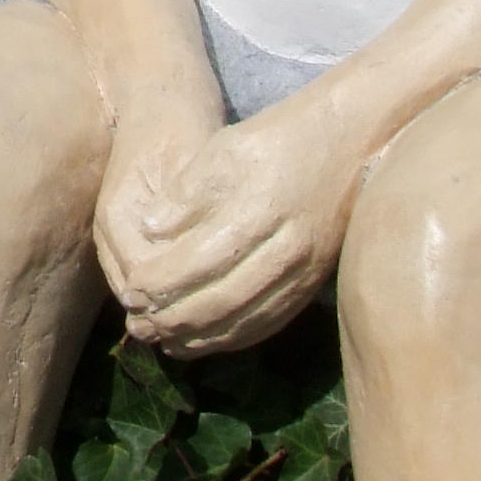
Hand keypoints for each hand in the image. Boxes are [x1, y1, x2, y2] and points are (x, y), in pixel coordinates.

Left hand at [98, 81, 375, 358]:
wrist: (351, 143)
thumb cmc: (278, 139)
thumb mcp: (224, 149)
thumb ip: (186, 192)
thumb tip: (148, 231)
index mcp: (259, 211)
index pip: (200, 261)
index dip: (161, 283)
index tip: (129, 293)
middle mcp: (286, 249)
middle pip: (222, 300)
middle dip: (174, 319)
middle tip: (138, 327)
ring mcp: (304, 272)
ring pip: (245, 319)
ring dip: (200, 338)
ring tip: (162, 341)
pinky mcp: (312, 283)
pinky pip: (270, 323)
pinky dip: (232, 338)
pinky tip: (203, 341)